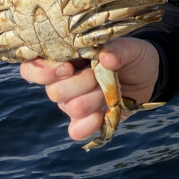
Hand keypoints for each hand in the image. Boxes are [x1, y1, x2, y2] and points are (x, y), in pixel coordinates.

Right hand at [19, 37, 159, 142]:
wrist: (148, 75)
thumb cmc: (131, 56)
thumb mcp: (130, 47)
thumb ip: (119, 49)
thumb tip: (105, 58)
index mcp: (63, 59)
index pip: (31, 68)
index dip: (43, 71)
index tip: (68, 68)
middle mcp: (62, 83)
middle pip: (54, 92)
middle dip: (81, 83)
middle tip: (98, 74)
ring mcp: (72, 104)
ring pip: (70, 108)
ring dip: (94, 98)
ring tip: (109, 89)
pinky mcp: (86, 121)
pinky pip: (76, 131)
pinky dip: (91, 123)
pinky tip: (104, 113)